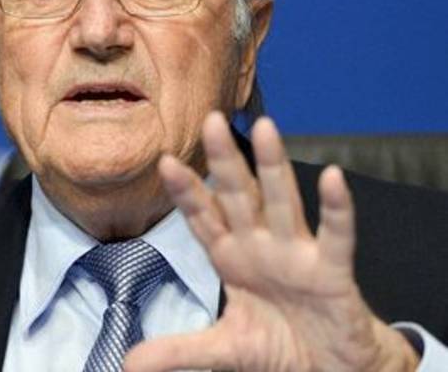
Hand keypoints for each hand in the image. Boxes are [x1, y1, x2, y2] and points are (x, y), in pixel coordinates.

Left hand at [124, 113, 419, 371]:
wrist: (330, 369)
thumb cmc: (280, 345)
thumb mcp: (223, 348)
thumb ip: (178, 350)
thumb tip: (127, 364)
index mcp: (232, 258)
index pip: (204, 219)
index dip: (186, 193)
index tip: (164, 162)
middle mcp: (261, 247)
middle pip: (239, 196)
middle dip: (224, 161)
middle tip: (210, 118)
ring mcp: (297, 256)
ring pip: (282, 202)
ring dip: (273, 166)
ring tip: (264, 127)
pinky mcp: (333, 273)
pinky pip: (335, 236)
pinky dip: (336, 209)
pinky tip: (333, 179)